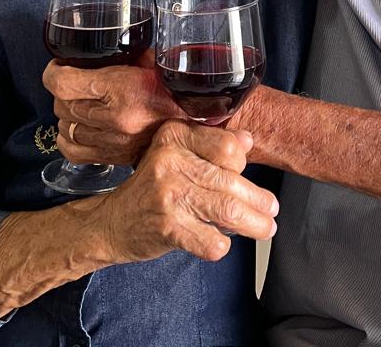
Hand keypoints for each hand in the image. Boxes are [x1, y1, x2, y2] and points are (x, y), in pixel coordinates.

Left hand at [45, 53, 182, 165]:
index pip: (63, 84)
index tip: (57, 67)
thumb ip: (127, 54)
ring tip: (80, 103)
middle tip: (73, 82)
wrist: (199, 125)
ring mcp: (113, 142)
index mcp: (123, 89)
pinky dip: (69, 137)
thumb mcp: (153, 60)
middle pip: (61, 104)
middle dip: (63, 91)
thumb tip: (103, 46)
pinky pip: (72, 151)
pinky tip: (78, 126)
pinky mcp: (114, 158)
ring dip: (67, 113)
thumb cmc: (179, 89)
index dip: (52, 73)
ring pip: (64, 127)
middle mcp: (114, 119)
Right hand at [97, 120, 277, 263]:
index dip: (243, 164)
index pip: (226, 146)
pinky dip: (221, 245)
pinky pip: (211, 240)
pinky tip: (219, 242)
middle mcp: (170, 161)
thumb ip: (210, 146)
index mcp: (175, 137)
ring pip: (227, 210)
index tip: (246, 176)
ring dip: (253, 223)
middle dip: (258, 200)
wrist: (110, 223)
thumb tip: (248, 140)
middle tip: (270, 210)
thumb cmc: (149, 189)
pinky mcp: (167, 227)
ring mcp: (168, 195)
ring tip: (265, 228)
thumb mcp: (175, 155)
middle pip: (231, 181)